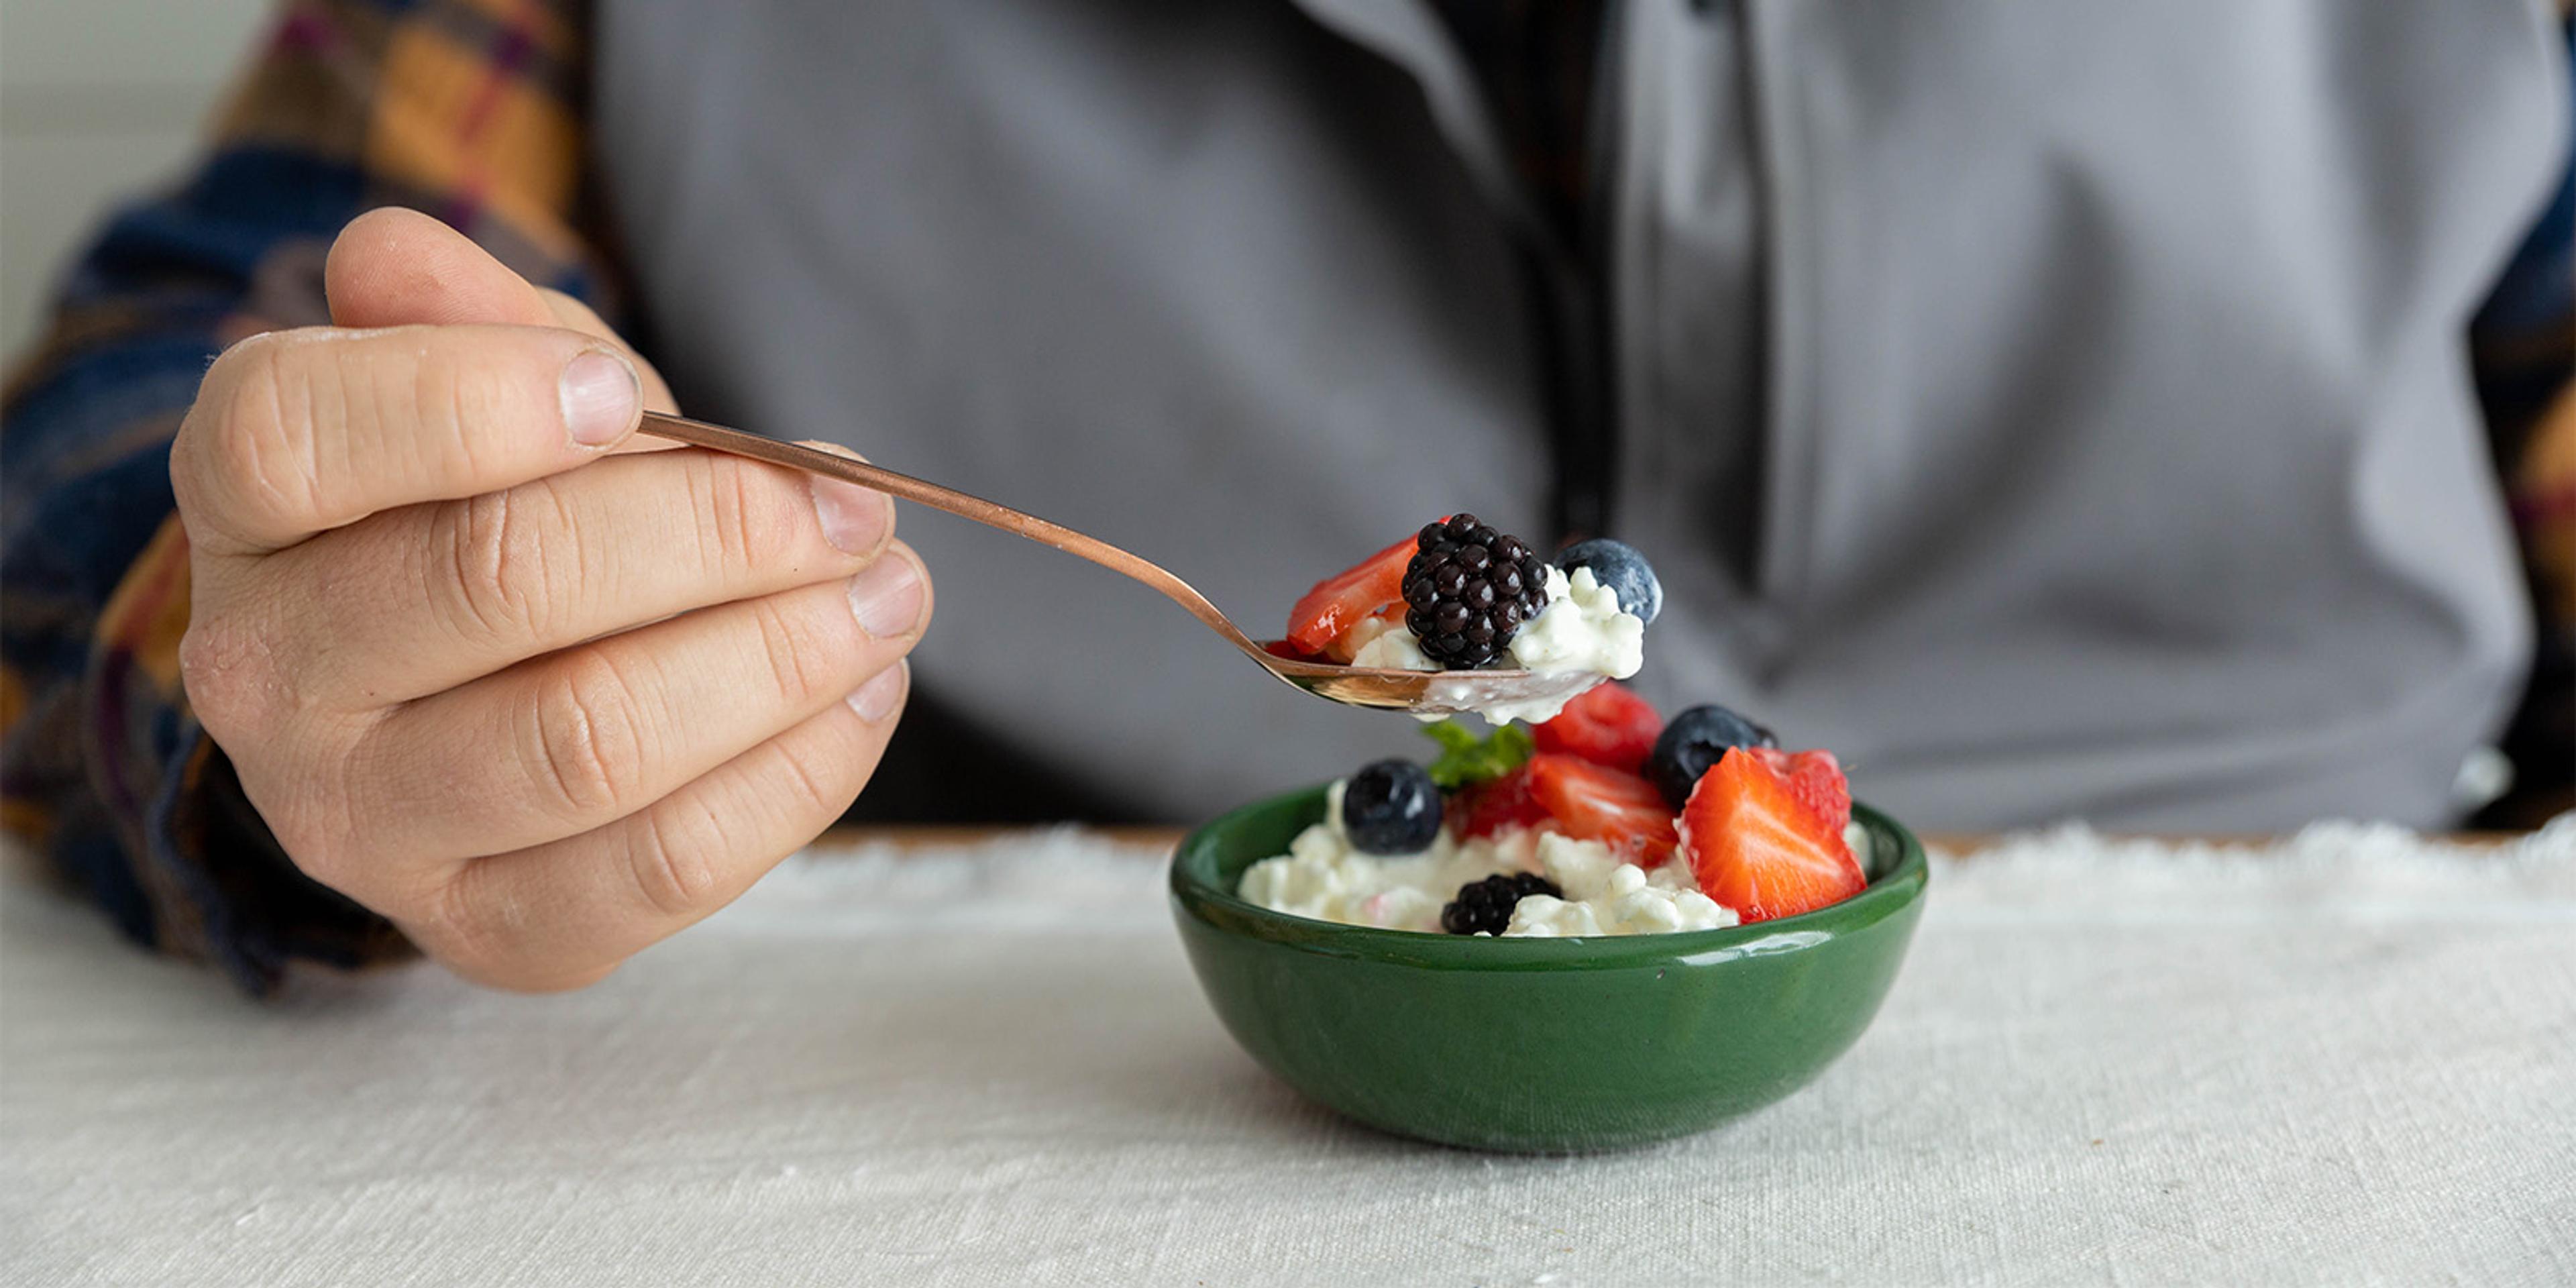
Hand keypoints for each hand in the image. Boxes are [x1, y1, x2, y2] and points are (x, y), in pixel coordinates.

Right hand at [171, 209, 931, 990]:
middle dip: (719, 530)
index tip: (631, 392)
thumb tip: (400, 255)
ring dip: (780, 655)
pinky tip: (864, 694)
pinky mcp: (493, 933)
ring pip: (592, 738)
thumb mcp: (486, 386)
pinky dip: (796, 773)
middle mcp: (268, 679)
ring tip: (889, 593)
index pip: (299, 438)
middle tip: (851, 503)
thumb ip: (470, 321)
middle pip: (497, 582)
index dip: (473, 401)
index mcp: (244, 508)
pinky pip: (663, 866)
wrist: (474, 706)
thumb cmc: (490, 511)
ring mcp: (368, 826)